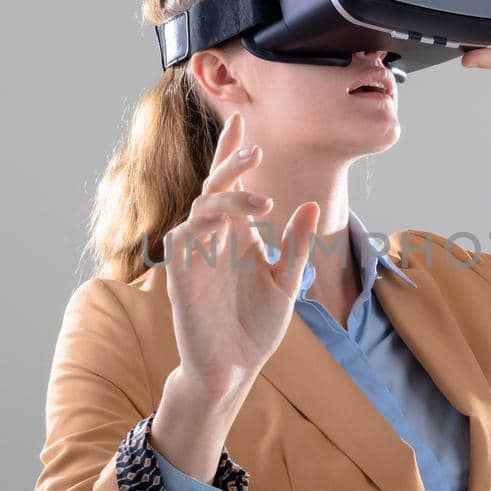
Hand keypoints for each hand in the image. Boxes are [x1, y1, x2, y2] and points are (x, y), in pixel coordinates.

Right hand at [163, 110, 320, 397]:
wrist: (233, 370)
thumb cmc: (255, 328)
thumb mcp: (286, 283)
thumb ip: (296, 245)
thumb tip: (309, 205)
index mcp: (235, 236)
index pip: (230, 185)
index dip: (232, 153)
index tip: (242, 119)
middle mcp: (212, 239)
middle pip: (214, 187)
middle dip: (230, 163)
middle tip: (256, 149)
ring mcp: (194, 255)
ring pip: (202, 208)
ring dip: (230, 199)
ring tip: (264, 205)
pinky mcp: (182, 275)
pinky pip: (186, 238)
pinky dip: (206, 226)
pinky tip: (229, 226)